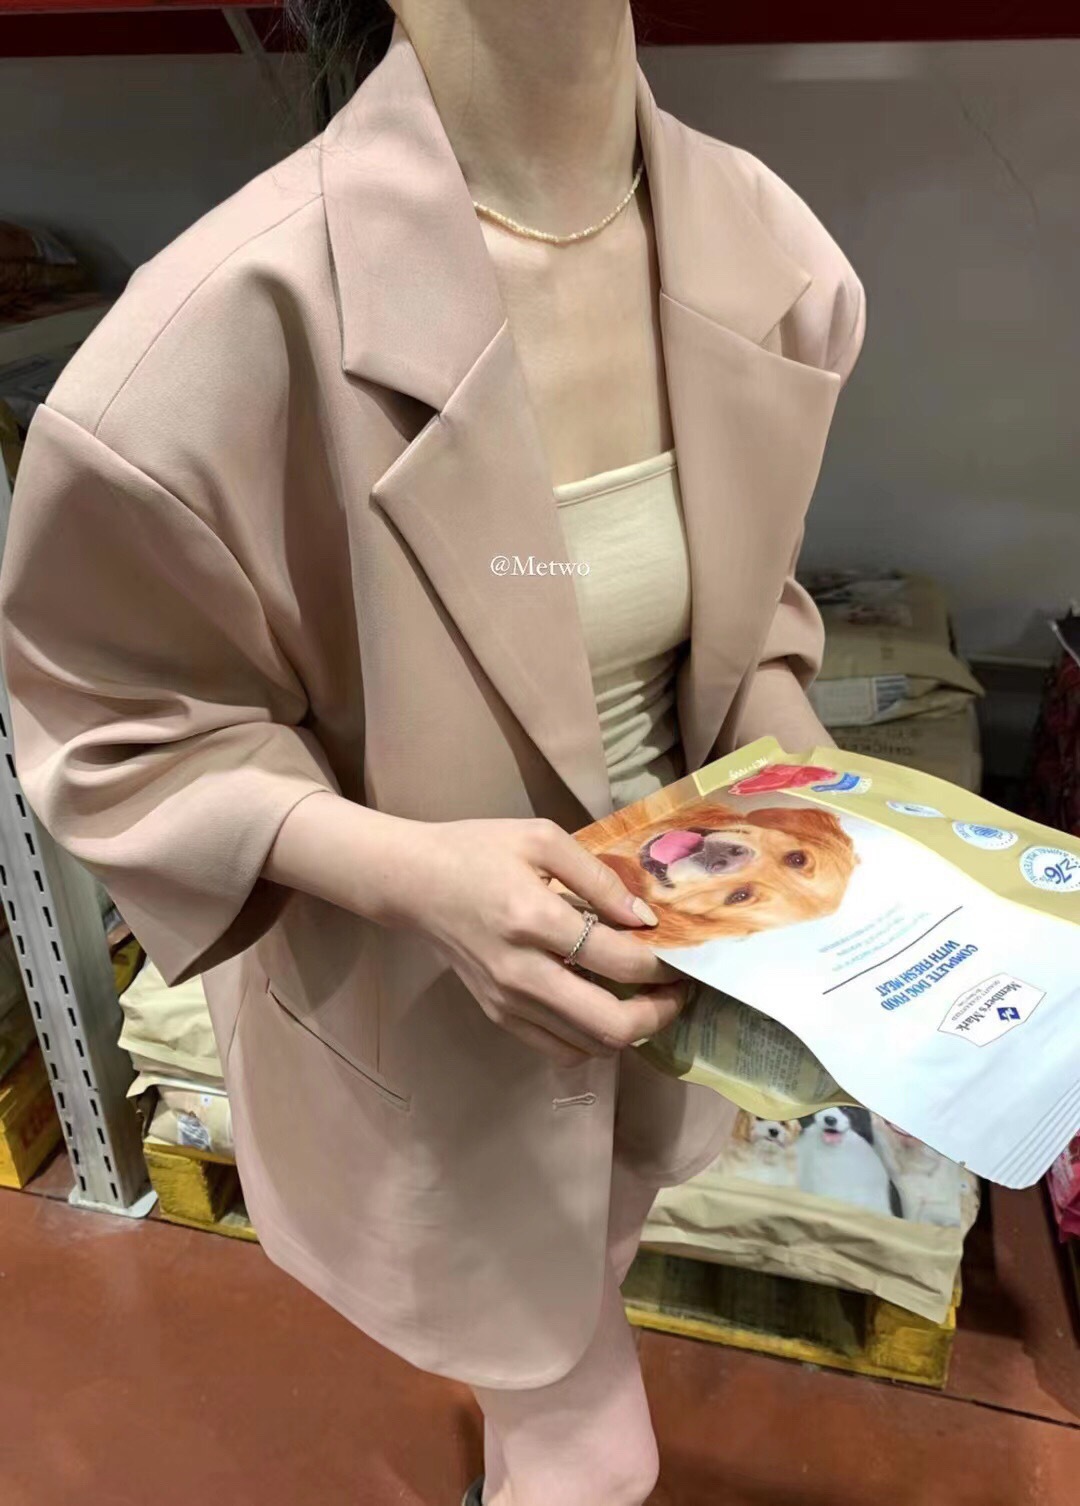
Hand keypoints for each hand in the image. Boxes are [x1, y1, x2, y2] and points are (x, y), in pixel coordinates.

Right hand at [386, 817, 685, 1065]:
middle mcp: (521, 972)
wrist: (413, 883)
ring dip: (629, 1030)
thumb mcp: (541, 839)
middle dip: (659, 1014)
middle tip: (677, 991)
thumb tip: (645, 921)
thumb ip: (599, 878)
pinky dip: (592, 1039)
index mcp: (534, 919)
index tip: (682, 953)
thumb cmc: (478, 851)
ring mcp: (508, 1002)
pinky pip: (559, 1050)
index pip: (620, 961)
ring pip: (589, 1046)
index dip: (664, 965)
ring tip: (646, 999)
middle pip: (610, 1024)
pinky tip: (603, 1008)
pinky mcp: (499, 1016)